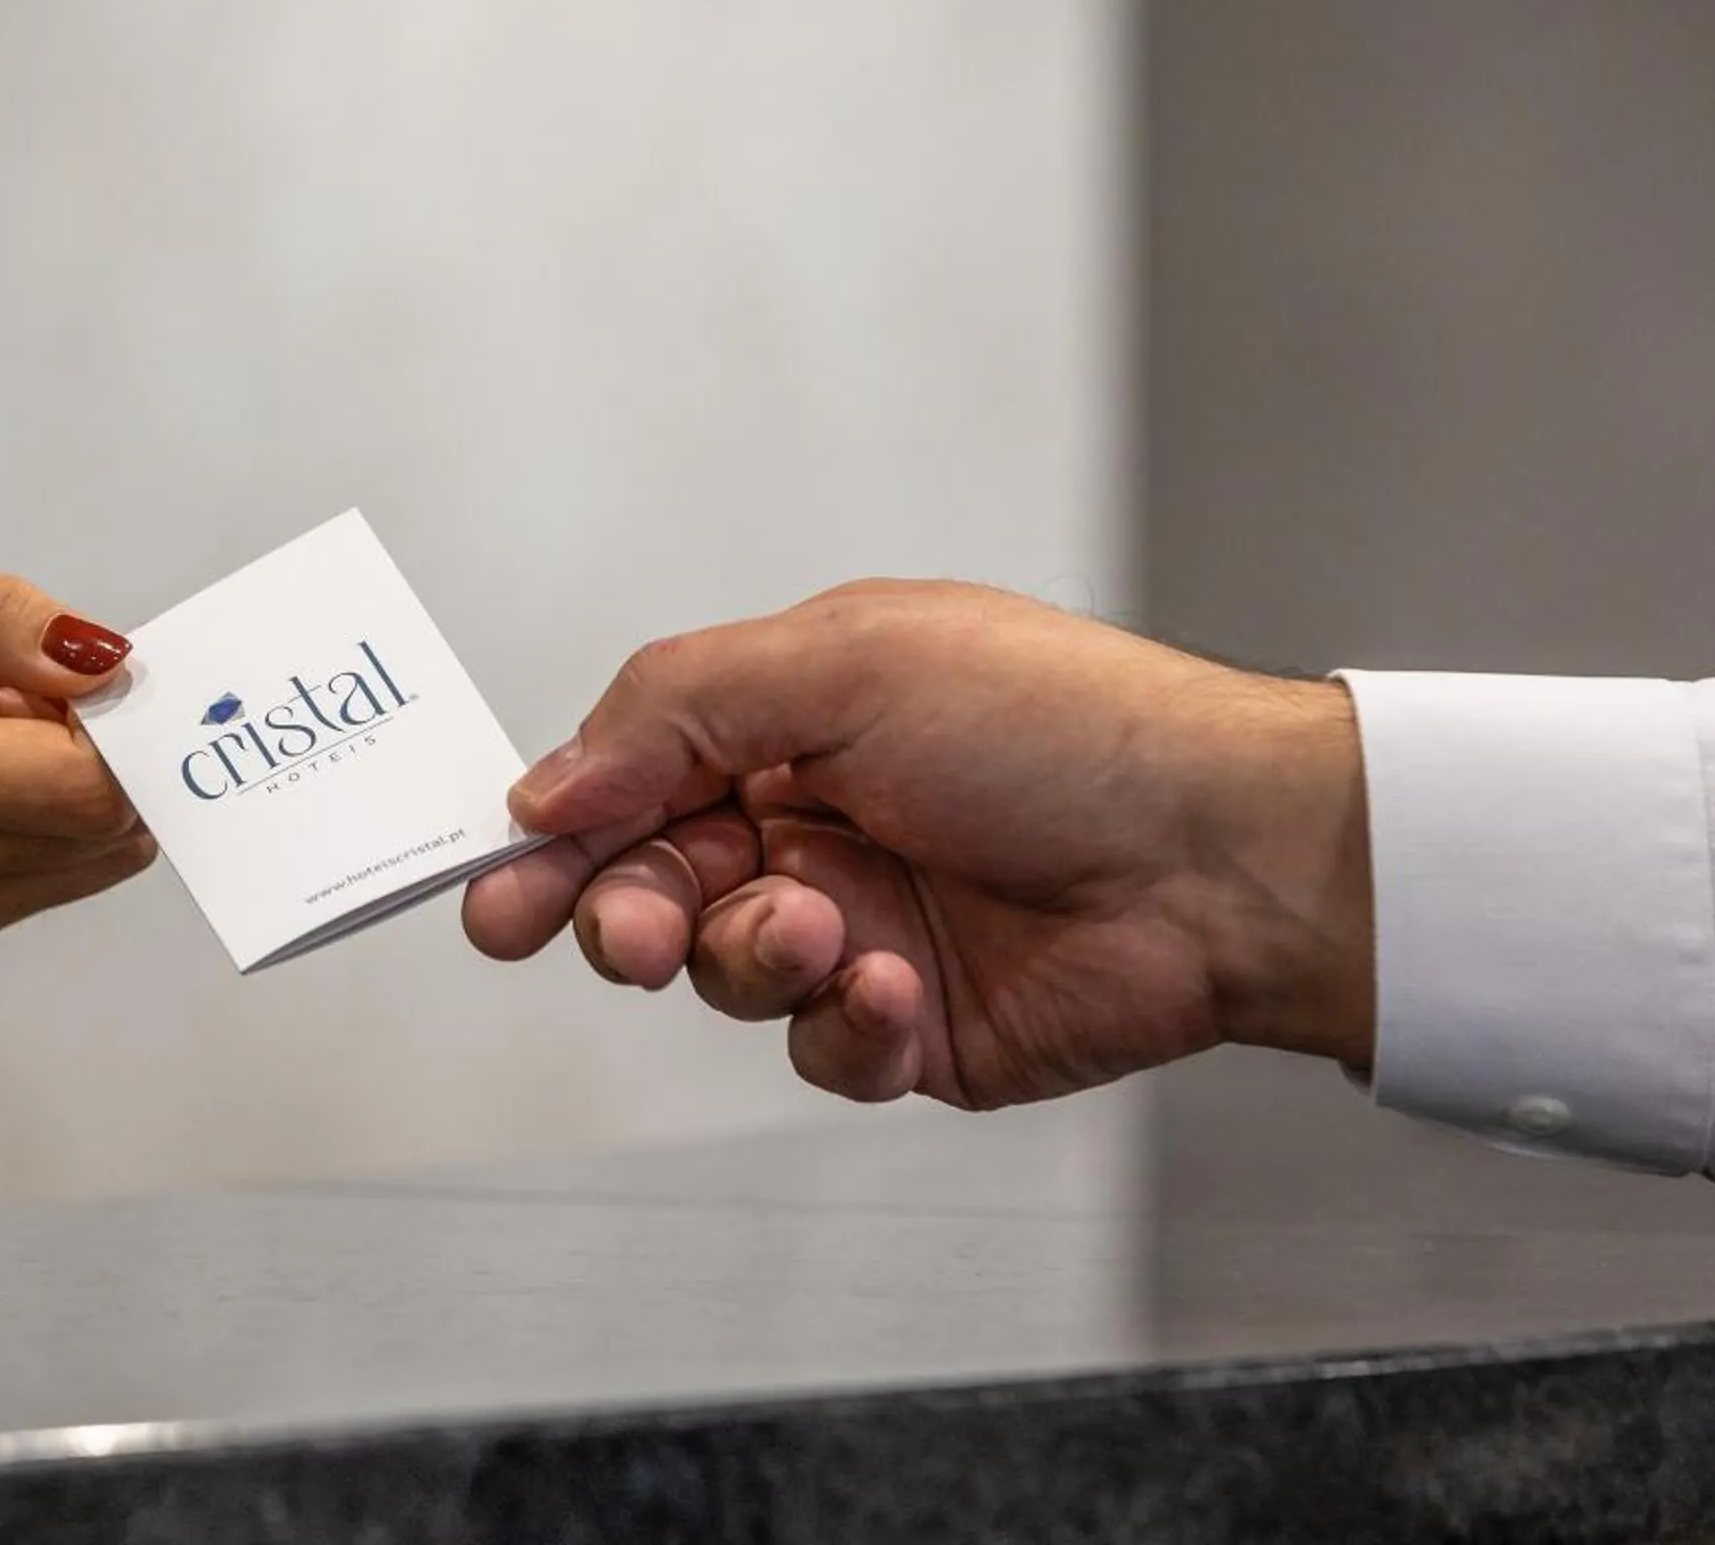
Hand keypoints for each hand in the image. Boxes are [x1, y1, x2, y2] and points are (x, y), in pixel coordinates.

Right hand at [0, 542, 152, 959]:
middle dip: (93, 747)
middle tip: (6, 679)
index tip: (77, 666)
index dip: (117, 724)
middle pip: (96, 832)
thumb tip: (109, 661)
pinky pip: (43, 875)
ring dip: (61, 779)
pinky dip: (31, 812)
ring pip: (83, 858)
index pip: (82, 791)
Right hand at [460, 581, 1373, 1106]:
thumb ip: (672, 711)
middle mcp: (809, 823)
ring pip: (720, 975)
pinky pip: (818, 1051)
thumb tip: (544, 785)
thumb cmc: (1058, 726)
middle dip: (619, 914)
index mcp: (785, 723)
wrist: (1220, 856)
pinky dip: (843, 1024)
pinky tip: (898, 987)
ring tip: (822, 930)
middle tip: (622, 931)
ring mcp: (857, 929)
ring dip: (750, 957)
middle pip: (646, 888)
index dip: (553, 839)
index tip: (495, 894)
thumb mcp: (843, 663)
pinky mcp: (910, 1028)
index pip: (625, 782)